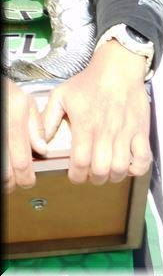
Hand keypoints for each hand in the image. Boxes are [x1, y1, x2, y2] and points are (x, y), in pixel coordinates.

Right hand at [3, 78, 48, 193]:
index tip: (29, 181)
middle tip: (16, 183)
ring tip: (7, 180)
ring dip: (2, 179)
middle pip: (5, 173)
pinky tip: (3, 167)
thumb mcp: (26, 103)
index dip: (26, 177)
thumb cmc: (5, 93)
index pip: (22, 161)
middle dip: (12, 183)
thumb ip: (36, 127)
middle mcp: (1, 134)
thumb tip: (43, 149)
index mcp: (15, 124)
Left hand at [42, 40, 151, 184]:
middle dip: (94, 178)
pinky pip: (144, 157)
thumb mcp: (61, 95)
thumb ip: (48, 119)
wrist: (119, 67)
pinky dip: (137, 167)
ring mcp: (126, 132)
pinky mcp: (141, 130)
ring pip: (122, 167)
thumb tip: (42, 143)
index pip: (80, 163)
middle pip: (101, 169)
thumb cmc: (90, 81)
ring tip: (109, 170)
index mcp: (86, 125)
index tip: (75, 174)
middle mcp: (106, 131)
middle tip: (92, 173)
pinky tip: (129, 164)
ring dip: (114, 175)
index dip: (76, 175)